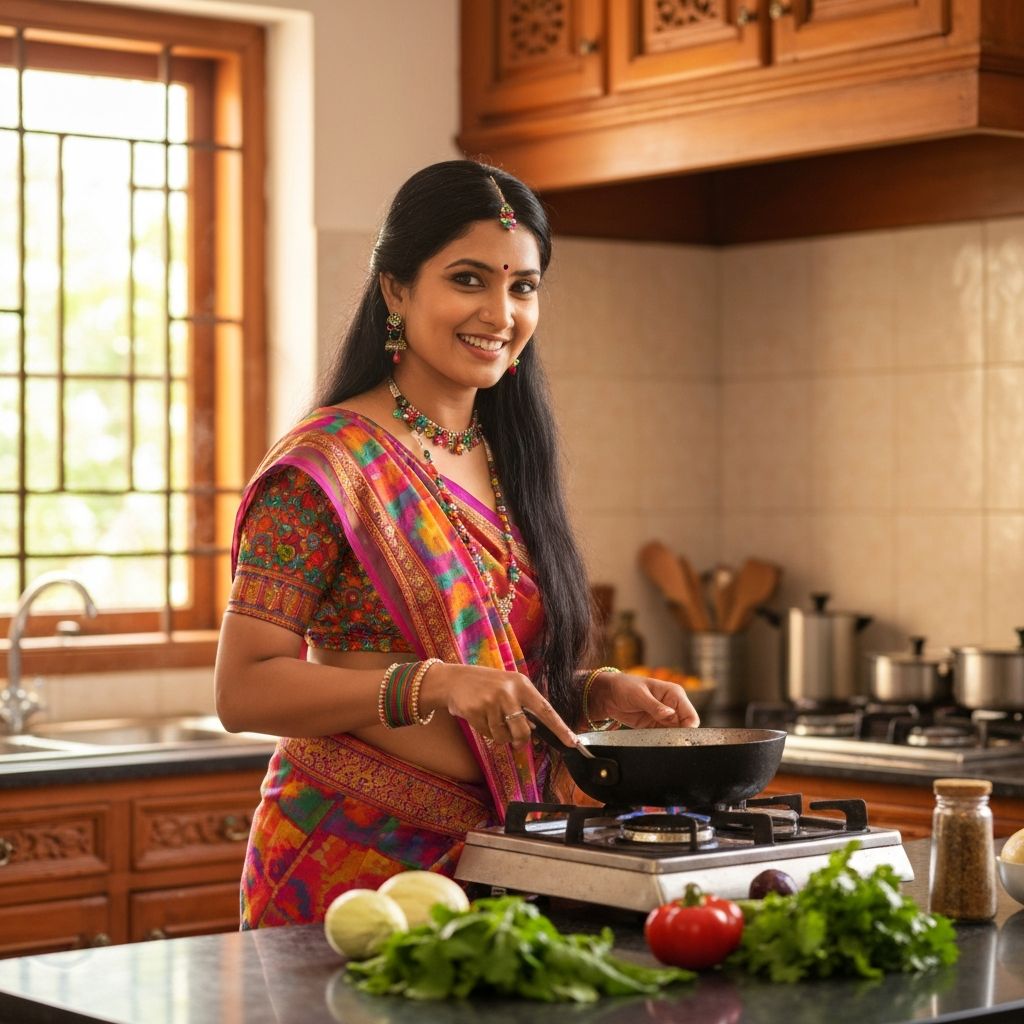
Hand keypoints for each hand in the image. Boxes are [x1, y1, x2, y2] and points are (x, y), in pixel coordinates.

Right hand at [419, 663, 576, 749]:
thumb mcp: (508, 687)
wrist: (453, 680)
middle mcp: (508, 692)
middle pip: (523, 731)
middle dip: (520, 741)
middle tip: (516, 741)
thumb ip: (523, 705)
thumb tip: (536, 730)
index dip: (560, 727)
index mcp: (521, 684)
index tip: (573, 742)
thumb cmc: (486, 685)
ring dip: (499, 736)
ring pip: (504, 737)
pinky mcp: (476, 712)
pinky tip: (479, 717)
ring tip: (491, 720)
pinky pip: (488, 735)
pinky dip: (485, 732)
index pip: (545, 709)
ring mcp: (491, 702)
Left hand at [588, 671, 699, 729]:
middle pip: (685, 728)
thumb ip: (655, 706)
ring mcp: (665, 717)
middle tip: (666, 740)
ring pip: (675, 734)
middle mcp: (673, 706)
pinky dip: (660, 741)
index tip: (678, 736)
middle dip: (678, 736)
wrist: (608, 695)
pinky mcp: (656, 726)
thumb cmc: (625, 687)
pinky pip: (663, 736)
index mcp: (674, 694)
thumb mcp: (639, 695)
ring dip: (669, 739)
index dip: (688, 728)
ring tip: (657, 739)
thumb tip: (670, 714)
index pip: (690, 715)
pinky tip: (653, 740)